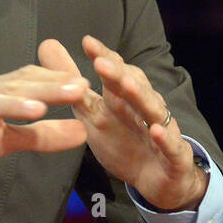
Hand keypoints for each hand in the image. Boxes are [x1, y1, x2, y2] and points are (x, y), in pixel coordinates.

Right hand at [0, 66, 90, 200]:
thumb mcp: (1, 143)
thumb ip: (40, 136)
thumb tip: (83, 132)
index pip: (28, 82)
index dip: (57, 84)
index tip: (89, 87)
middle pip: (11, 87)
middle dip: (45, 87)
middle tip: (78, 90)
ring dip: (9, 103)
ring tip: (37, 108)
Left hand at [37, 35, 206, 211]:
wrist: (154, 180)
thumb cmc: (123, 142)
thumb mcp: (91, 114)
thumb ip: (71, 84)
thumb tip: (47, 45)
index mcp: (124, 98)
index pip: (116, 71)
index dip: (103, 56)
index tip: (86, 43)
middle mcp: (144, 108)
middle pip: (133, 85)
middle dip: (118, 73)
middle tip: (99, 62)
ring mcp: (163, 129)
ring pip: (153, 109)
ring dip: (141, 96)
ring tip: (126, 85)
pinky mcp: (175, 156)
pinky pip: (171, 146)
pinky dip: (166, 138)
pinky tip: (157, 131)